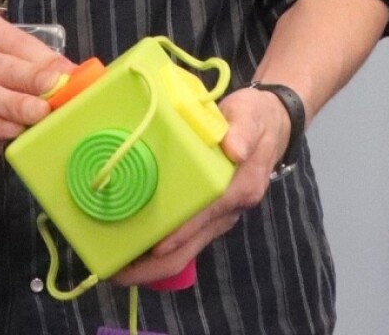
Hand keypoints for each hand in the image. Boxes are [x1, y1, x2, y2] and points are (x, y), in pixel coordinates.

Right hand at [0, 7, 74, 175]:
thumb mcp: (13, 69)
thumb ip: (39, 67)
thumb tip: (76, 75)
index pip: (11, 40)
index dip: (40, 58)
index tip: (67, 74)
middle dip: (30, 80)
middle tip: (57, 93)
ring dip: (16, 105)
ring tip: (41, 114)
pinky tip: (18, 131)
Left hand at [112, 86, 292, 286]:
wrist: (272, 126)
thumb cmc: (256, 120)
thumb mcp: (251, 116)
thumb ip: (243, 131)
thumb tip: (235, 149)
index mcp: (238, 189)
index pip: (204, 217)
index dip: (179, 234)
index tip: (151, 247)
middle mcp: (227, 211)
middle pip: (189, 249)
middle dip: (155, 266)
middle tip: (117, 273)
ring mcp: (217, 216)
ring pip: (184, 250)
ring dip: (152, 263)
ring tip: (117, 265)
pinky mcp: (208, 214)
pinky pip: (183, 239)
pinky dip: (158, 249)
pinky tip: (133, 246)